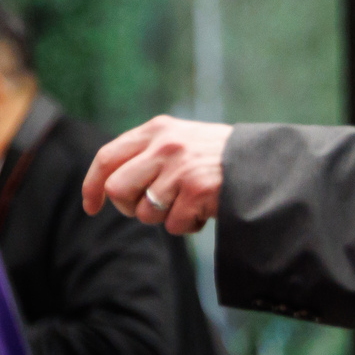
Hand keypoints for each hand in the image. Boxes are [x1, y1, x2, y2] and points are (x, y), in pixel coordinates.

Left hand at [82, 116, 233, 234]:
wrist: (264, 164)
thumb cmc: (216, 159)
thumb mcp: (179, 142)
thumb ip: (146, 155)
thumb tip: (108, 186)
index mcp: (156, 129)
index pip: (107, 157)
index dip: (92, 186)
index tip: (91, 207)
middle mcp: (165, 145)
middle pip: (118, 190)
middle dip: (130, 207)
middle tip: (154, 207)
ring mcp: (181, 167)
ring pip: (145, 212)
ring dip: (165, 217)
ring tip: (189, 203)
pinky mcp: (197, 189)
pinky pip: (173, 225)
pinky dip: (188, 225)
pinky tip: (205, 209)